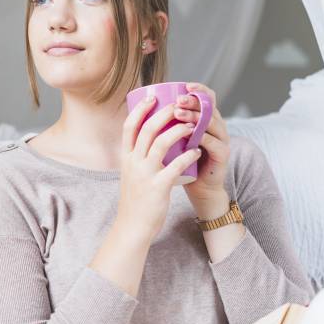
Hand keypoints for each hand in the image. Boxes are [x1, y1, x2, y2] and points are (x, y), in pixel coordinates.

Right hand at [116, 93, 204, 239]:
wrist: (133, 227)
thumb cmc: (136, 199)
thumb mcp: (131, 174)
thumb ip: (138, 157)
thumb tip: (151, 139)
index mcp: (126, 158)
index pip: (129, 127)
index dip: (140, 109)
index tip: (152, 96)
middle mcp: (133, 163)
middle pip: (146, 129)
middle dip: (163, 113)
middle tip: (178, 104)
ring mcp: (145, 174)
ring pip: (160, 143)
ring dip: (178, 130)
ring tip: (192, 124)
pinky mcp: (158, 187)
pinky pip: (175, 166)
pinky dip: (187, 156)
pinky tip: (197, 151)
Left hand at [175, 82, 231, 211]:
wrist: (198, 189)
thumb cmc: (180, 164)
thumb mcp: (172, 141)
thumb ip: (166, 125)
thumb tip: (141, 106)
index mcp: (204, 120)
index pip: (206, 98)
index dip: (198, 89)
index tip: (184, 85)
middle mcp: (216, 127)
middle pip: (209, 106)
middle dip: (193, 101)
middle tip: (178, 100)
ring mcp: (221, 139)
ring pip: (212, 122)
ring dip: (195, 117)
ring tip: (179, 114)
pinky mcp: (223, 155)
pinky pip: (214, 143)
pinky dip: (203, 137)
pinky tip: (193, 134)